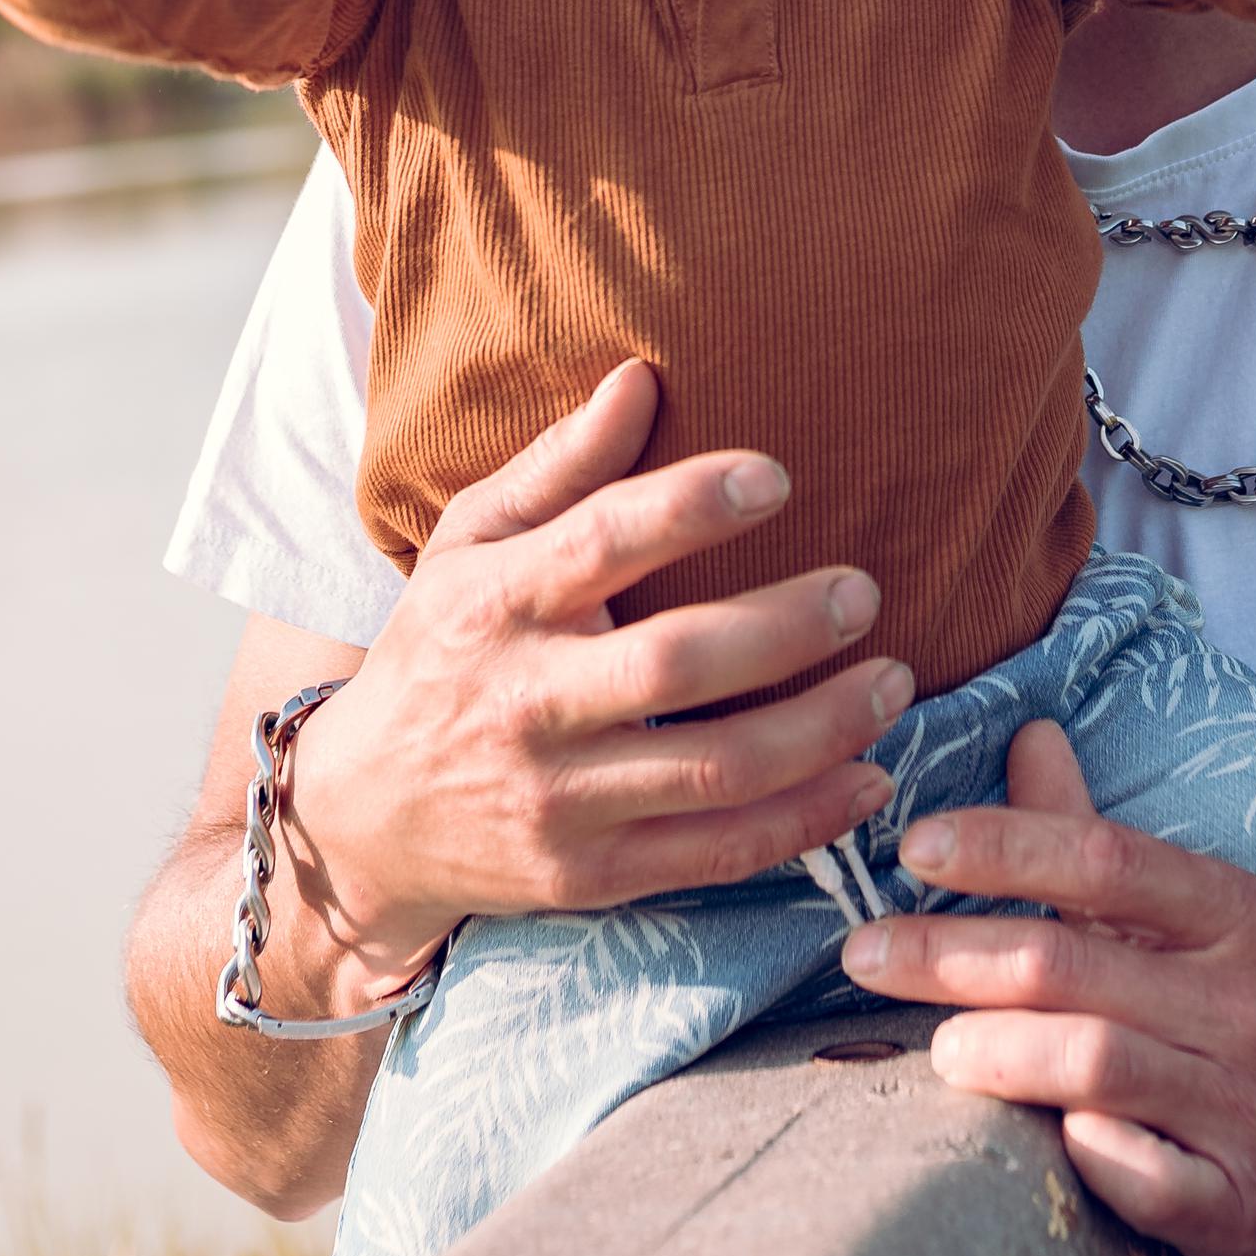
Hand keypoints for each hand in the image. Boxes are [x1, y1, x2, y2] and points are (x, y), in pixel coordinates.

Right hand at [260, 360, 913, 1004]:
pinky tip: (870, 778)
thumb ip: (558, 467)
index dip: (691, 504)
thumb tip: (641, 379)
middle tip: (862, 593)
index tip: (776, 477)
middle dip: (784, 629)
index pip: (599, 543)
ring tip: (894, 683)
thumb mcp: (469, 545)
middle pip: (673, 665)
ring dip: (821, 728)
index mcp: (495, 603)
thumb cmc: (441, 651)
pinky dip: (804, 821)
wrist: (361, 818)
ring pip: (713, 770)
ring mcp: (558, 800)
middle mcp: (524, 703)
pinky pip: (716, 854)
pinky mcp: (590, 876)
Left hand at [837, 722, 1255, 1255]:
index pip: (1107, 859)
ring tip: (938, 1049)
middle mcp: (1246, 1002)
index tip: (914, 847)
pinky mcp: (1236, 1205)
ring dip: (997, 1053)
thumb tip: (1029, 734)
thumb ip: (1098, 840)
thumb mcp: (1205, 922)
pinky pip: (1144, 1178)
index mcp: (1238, 916)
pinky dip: (1086, 1155)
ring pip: (1095, 1066)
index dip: (1004, 845)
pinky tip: (1045, 1139)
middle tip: (863, 955)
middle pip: (1072, 964)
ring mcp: (1245, 1107)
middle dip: (950, 954)